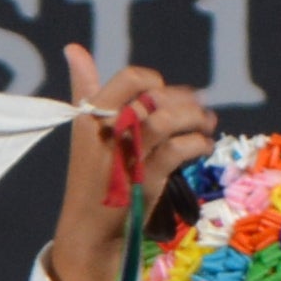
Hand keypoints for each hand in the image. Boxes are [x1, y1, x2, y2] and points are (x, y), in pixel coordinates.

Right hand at [40, 51, 219, 280]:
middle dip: (185, 101)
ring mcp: (127, 156)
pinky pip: (181, 149)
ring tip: (206, 124)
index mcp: (91, 116)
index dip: (154, 82)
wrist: (88, 232)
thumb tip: (74, 48)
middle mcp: (108, 132)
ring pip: (170, 120)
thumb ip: (87, 89)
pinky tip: (201, 147)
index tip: (163, 94)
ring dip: (196, 118)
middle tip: (199, 110)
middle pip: (157, 97)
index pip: (131, 78)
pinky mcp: (145, 179)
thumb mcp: (86, 132)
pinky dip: (198, 143)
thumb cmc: (92, 176)